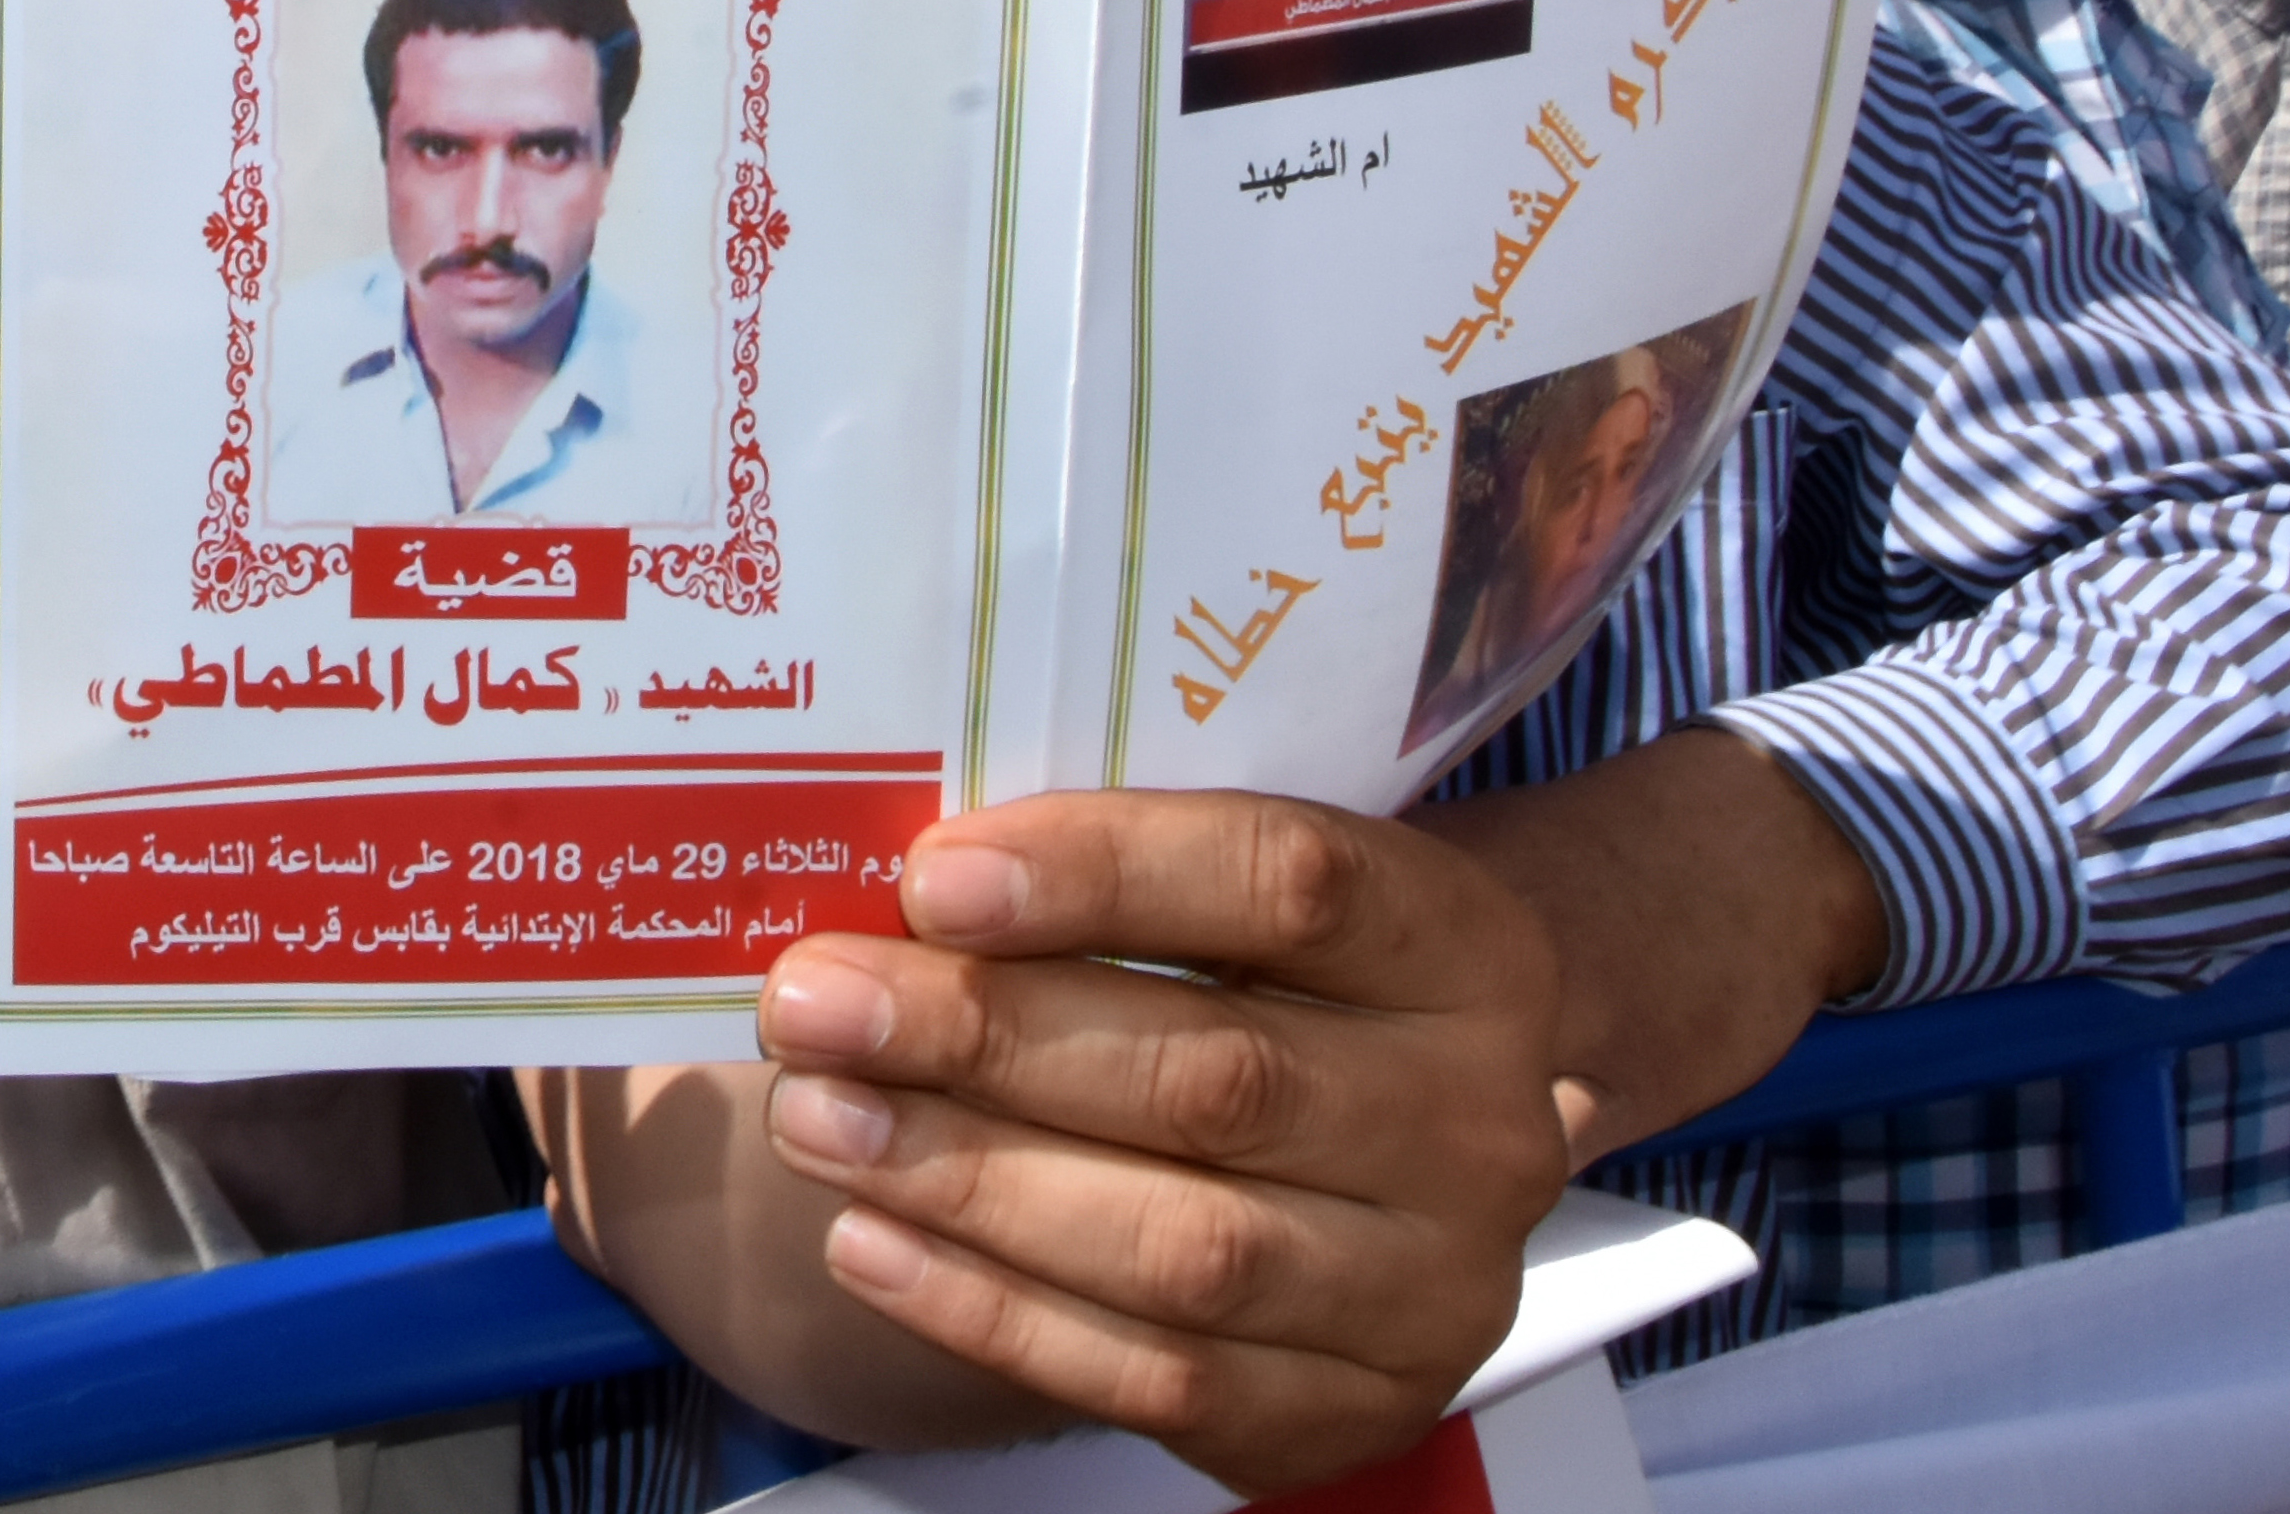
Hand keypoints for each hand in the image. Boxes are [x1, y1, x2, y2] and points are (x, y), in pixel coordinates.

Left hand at [751, 791, 1564, 1490]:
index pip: (1291, 885)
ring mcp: (1429, 1290)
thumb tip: (894, 894)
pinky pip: (1155, 1377)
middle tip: (815, 1005)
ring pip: (1183, 1246)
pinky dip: (991, 1310)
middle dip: (986, 1037)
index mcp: (1469, 950)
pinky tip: (870, 1241)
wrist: (1405, 1150)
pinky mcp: (1347, 1413)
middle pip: (1219, 1078)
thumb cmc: (1283, 984)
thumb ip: (1108, 886)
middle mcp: (1475, 1125)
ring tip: (816, 1119)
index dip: (1105, 875)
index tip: (931, 877)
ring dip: (969, 1181)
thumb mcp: (1249, 902)